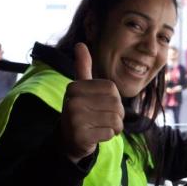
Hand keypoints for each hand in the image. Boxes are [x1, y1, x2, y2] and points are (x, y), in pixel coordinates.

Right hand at [61, 43, 124, 162]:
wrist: (68, 141)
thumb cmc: (80, 112)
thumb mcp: (80, 89)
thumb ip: (82, 68)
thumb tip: (80, 44)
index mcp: (74, 87)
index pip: (112, 89)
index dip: (115, 100)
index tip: (104, 106)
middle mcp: (72, 101)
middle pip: (115, 104)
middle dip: (117, 115)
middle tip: (104, 120)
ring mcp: (75, 119)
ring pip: (115, 120)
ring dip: (114, 127)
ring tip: (102, 127)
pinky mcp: (80, 136)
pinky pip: (109, 133)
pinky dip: (107, 136)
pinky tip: (96, 136)